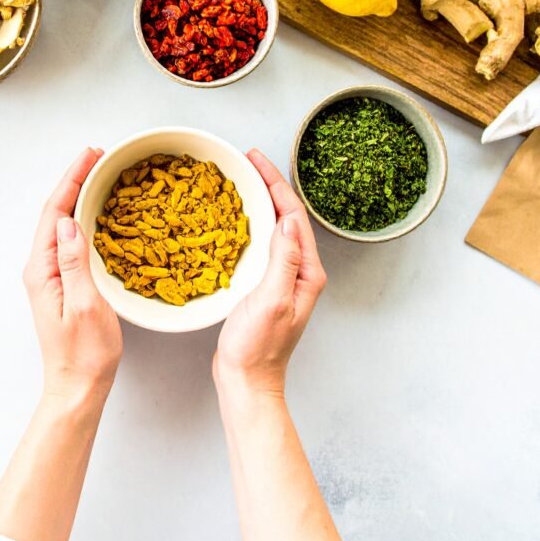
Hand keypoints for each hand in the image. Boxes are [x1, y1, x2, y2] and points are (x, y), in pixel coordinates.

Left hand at [23, 148, 122, 402]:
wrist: (78, 387)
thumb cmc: (84, 354)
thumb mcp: (85, 305)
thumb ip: (75, 263)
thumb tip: (68, 223)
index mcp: (43, 270)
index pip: (54, 213)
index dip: (71, 180)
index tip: (90, 156)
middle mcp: (41, 269)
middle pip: (54, 213)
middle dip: (74, 181)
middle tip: (98, 157)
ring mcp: (50, 276)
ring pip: (61, 225)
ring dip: (78, 197)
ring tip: (99, 176)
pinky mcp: (62, 284)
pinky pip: (70, 241)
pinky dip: (83, 219)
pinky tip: (97, 215)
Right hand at [214, 149, 326, 397]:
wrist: (247, 380)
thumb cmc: (258, 347)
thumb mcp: (271, 300)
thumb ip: (282, 260)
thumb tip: (285, 220)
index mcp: (306, 272)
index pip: (294, 216)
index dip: (275, 184)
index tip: (256, 160)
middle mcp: (299, 271)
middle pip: (286, 216)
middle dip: (268, 185)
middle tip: (246, 160)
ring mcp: (282, 278)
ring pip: (273, 227)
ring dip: (259, 201)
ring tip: (240, 180)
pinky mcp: (264, 285)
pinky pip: (260, 244)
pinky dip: (248, 223)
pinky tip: (233, 217)